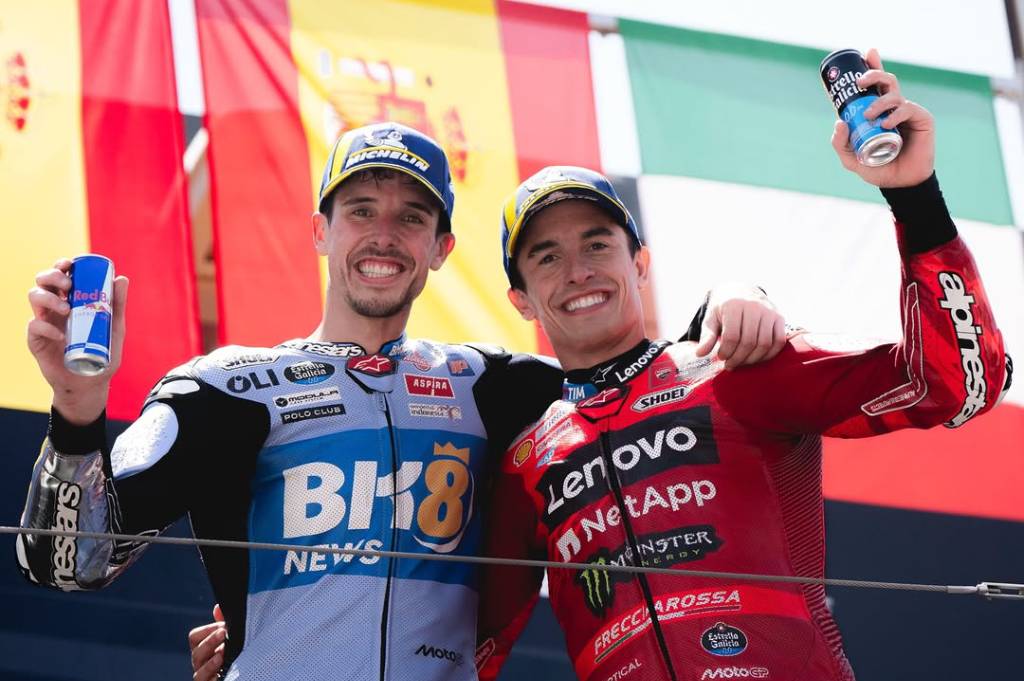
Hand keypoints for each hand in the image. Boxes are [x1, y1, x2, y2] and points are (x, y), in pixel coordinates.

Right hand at [27, 258, 127, 423]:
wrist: (91, 382)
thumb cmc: (103, 352)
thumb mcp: (115, 328)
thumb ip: (118, 305)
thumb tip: (121, 278)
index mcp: (71, 299)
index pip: (61, 276)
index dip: (61, 265)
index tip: (70, 264)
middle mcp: (54, 307)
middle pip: (43, 281)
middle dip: (52, 276)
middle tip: (68, 284)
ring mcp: (44, 322)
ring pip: (34, 297)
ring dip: (49, 298)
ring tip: (67, 309)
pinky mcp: (36, 340)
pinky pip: (34, 326)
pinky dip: (46, 327)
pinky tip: (61, 336)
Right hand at [189, 603, 226, 680]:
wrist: (240, 673)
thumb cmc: (231, 653)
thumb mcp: (227, 638)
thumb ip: (222, 624)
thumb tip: (218, 607)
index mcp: (202, 648)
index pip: (194, 637)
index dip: (207, 630)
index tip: (223, 625)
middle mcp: (200, 663)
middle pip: (196, 653)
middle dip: (209, 642)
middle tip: (224, 633)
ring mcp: (204, 676)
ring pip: (199, 672)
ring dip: (210, 663)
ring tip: (222, 654)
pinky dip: (213, 678)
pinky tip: (220, 674)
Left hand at [694, 284, 786, 368]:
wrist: (740, 291)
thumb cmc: (723, 309)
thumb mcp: (711, 319)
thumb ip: (707, 336)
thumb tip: (699, 354)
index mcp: (734, 305)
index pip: (731, 336)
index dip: (726, 352)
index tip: (721, 357)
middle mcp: (754, 306)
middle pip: (748, 342)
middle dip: (738, 358)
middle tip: (730, 364)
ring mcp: (769, 311)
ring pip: (764, 344)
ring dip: (752, 359)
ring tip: (741, 362)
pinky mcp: (779, 318)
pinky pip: (778, 341)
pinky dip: (769, 354)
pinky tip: (756, 358)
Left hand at [830, 48, 934, 187]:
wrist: (900, 184)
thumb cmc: (877, 168)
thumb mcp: (851, 158)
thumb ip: (840, 143)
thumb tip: (838, 121)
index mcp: (877, 110)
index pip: (875, 85)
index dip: (872, 66)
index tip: (866, 53)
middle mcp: (893, 107)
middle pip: (886, 81)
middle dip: (873, 73)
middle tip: (860, 81)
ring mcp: (908, 111)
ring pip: (894, 94)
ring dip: (879, 101)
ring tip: (870, 116)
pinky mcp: (921, 119)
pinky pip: (907, 109)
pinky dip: (895, 114)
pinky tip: (886, 123)